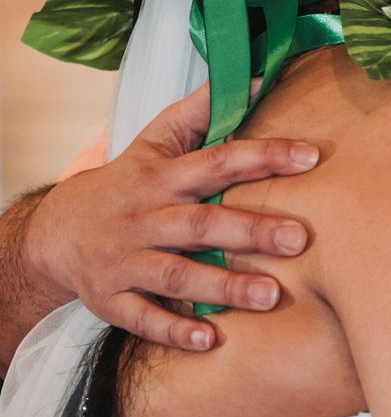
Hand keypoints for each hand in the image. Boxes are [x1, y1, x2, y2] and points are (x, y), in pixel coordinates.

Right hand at [24, 84, 318, 350]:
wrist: (55, 231)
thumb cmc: (126, 183)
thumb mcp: (155, 142)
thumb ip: (202, 112)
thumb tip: (257, 76)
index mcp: (161, 179)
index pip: (216, 161)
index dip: (262, 156)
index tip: (309, 156)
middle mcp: (144, 219)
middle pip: (200, 224)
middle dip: (250, 230)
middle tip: (299, 238)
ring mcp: (125, 261)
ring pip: (177, 275)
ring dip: (224, 288)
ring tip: (272, 296)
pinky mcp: (111, 299)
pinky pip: (142, 318)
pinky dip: (174, 331)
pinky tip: (210, 340)